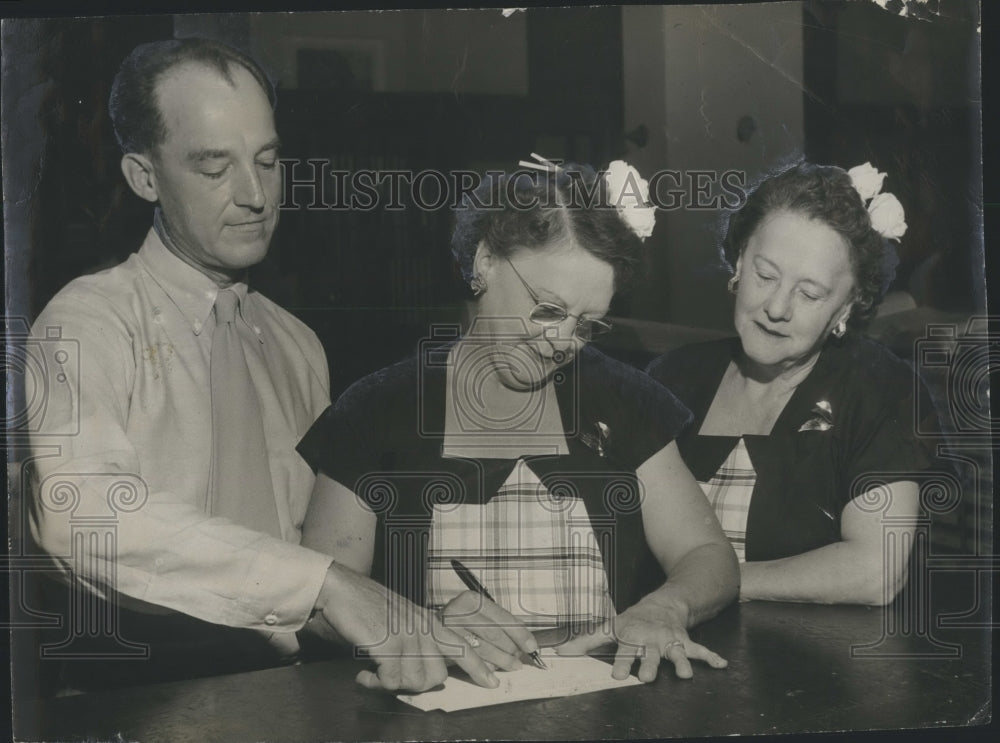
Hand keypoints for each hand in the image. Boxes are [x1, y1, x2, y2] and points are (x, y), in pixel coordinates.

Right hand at [315, 563, 498, 692]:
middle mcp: (423, 628)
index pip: (464, 646)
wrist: (343, 590)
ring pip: (415, 682)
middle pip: (437, 676)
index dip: (479, 667)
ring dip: (392, 685)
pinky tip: (363, 674)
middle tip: (394, 680)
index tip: (492, 682)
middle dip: (417, 686)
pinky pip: (391, 681)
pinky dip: (375, 683)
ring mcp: (407, 635)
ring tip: (374, 676)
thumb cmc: (369, 606)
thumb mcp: (403, 619)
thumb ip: (418, 640)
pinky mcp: (389, 644)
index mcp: (429, 622)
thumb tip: (424, 671)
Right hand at [439, 590, 540, 671]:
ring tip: (510, 667)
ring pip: (482, 648)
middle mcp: (457, 610)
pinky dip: (483, 670)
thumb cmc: (456, 625)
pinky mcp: (440, 646)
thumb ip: (497, 624)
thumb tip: (524, 639)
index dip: (519, 633)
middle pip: (493, 633)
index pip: (501, 617)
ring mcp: (447, 628)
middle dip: (510, 650)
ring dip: (500, 661)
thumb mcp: (475, 617)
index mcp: (470, 600)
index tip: (531, 645)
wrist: (422, 630)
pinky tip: (490, 676)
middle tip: (519, 660)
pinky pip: (468, 661)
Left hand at [556, 597, 726, 681]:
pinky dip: (711, 657)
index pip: (625, 652)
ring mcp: (669, 641)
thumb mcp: (609, 628)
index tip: (618, 676)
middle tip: (647, 677)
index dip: (622, 663)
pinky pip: (699, 650)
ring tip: (686, 675)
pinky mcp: (684, 641)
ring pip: (675, 653)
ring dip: (680, 663)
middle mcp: (650, 641)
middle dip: (649, 666)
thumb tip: (558, 651)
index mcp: (632, 639)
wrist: (661, 604)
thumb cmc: (632, 621)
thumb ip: (586, 642)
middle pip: (650, 655)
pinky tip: (721, 664)